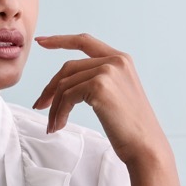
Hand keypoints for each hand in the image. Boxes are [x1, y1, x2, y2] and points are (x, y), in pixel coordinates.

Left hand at [32, 33, 170, 167]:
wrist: (145, 146)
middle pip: (68, 67)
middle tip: (39, 106)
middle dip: (50, 87)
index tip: (41, 41)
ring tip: (52, 125)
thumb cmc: (130, 127)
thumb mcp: (115, 95)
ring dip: (54, 107)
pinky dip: (59, 113)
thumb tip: (63, 83)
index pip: (85, 41)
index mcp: (121, 59)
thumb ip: (97, 80)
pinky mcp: (99, 87)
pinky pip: (67, 97)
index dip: (60, 40)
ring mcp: (108, 71)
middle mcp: (115, 61)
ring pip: (65, 84)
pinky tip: (59, 126)